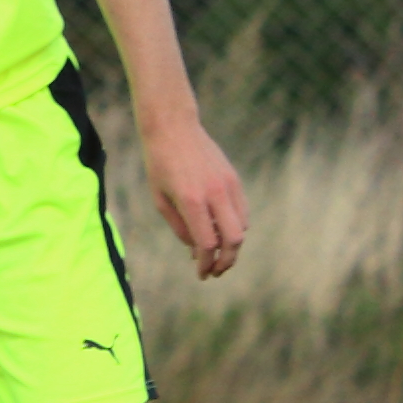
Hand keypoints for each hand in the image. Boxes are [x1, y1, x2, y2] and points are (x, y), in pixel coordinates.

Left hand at [140, 119, 248, 280]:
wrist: (173, 128)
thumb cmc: (159, 164)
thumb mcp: (159, 199)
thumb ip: (179, 227)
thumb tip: (197, 252)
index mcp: (191, 201)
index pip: (207, 243)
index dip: (207, 264)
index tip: (202, 275)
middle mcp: (214, 194)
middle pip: (234, 240)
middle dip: (227, 261)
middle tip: (216, 271)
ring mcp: (228, 186)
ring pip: (242, 227)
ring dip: (232, 245)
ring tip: (216, 253)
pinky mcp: (234, 179)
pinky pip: (243, 211)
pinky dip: (235, 227)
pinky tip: (221, 232)